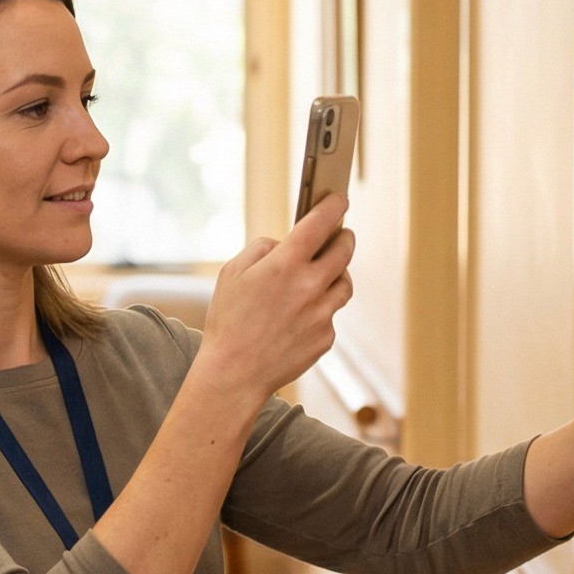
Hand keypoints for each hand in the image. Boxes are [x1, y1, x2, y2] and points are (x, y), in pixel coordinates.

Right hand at [195, 195, 355, 405]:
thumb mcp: (231, 274)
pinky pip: (331, 315)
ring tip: (324, 274)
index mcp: (285, 265)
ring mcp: (321, 314)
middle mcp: (309, 286)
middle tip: (342, 235)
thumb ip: (262, 249)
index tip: (339, 200)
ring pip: (344, 284)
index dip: (332, 207)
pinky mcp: (325, 337)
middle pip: (344, 251)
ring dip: (338, 273)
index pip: (319, 224)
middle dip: (344, 237)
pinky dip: (321, 309)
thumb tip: (285, 245)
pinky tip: (301, 315)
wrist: (235, 373)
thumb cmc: (228, 322)